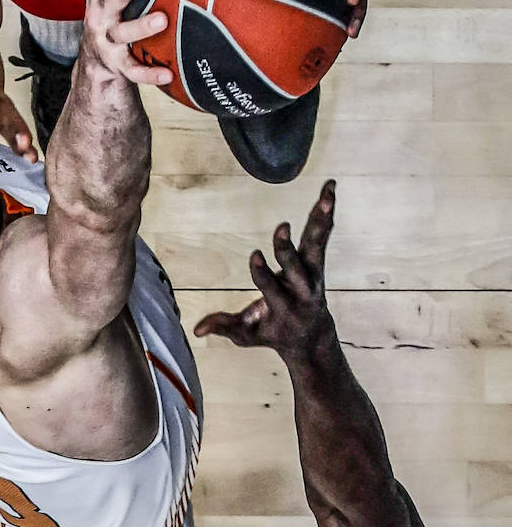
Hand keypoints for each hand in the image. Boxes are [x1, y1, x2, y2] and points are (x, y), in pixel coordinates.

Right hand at [81, 0, 171, 85]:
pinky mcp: (116, 65)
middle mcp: (100, 12)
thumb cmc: (116, 10)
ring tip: (163, 18)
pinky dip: (148, 73)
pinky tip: (168, 74)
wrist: (98, 60)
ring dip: (142, 25)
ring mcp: (107, 39)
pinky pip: (132, 70)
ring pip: (122, 31)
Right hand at [193, 180, 338, 362]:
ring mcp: (313, 273)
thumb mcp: (247, 335)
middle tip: (282, 227)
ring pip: (316, 245)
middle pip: (296, 266)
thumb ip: (225, 327)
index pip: (270, 287)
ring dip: (321, 220)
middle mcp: (301, 288)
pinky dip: (325, 213)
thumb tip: (198, 330)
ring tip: (327, 194)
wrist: (311, 337)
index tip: (254, 255)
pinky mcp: (317, 262)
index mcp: (283, 305)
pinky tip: (330, 189)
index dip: (262, 272)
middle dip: (287, 249)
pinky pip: (321, 235)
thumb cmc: (274, 332)